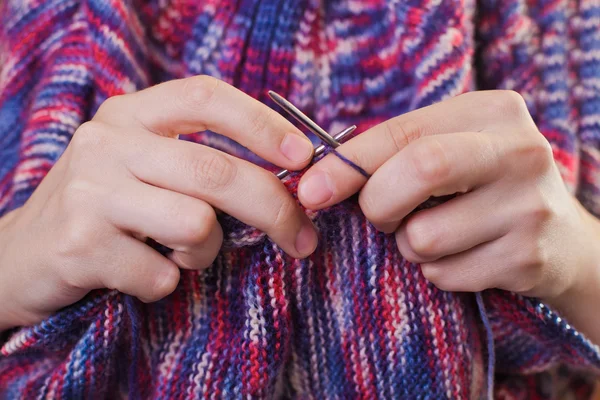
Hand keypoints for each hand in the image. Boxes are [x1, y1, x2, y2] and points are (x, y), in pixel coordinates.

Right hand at [0, 76, 317, 330]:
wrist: (20, 255)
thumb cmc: (104, 209)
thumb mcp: (144, 165)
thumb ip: (199, 159)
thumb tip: (289, 173)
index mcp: (130, 114)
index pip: (206, 97)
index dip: (263, 124)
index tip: (305, 156)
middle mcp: (108, 143)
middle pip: (216, 171)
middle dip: (275, 210)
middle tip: (302, 238)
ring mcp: (90, 192)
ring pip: (196, 224)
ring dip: (204, 254)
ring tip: (178, 255)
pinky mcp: (80, 245)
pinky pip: (162, 274)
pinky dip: (165, 284)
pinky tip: (138, 274)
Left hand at [298, 90, 599, 302]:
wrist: (559, 238)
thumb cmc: (480, 186)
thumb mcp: (448, 149)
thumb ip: (391, 154)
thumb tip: (313, 182)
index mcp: (491, 111)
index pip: (403, 133)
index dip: (348, 164)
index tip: (309, 190)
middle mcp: (519, 152)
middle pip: (419, 171)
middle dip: (379, 205)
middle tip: (382, 215)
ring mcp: (528, 207)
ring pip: (423, 237)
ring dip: (409, 245)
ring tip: (440, 232)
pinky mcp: (527, 257)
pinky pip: (443, 274)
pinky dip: (436, 271)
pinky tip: (465, 255)